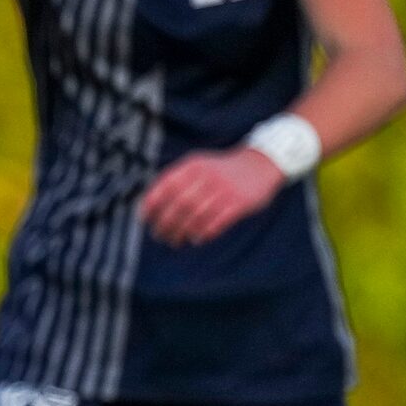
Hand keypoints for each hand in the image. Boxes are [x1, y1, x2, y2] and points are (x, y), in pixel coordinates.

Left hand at [138, 147, 282, 245]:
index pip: (166, 185)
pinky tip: (197, 239)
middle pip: (180, 205)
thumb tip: (149, 205)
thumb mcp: (198, 165)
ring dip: (183, 232)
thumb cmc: (222, 171)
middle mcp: (207, 176)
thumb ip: (176, 180)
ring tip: (176, 241)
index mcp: (193, 166)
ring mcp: (224, 189)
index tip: (145, 220)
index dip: (152, 204)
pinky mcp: (239, 203)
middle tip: (160, 236)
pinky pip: (217, 222)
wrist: (260, 164)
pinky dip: (204, 233)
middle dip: (166, 224)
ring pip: (197, 216)